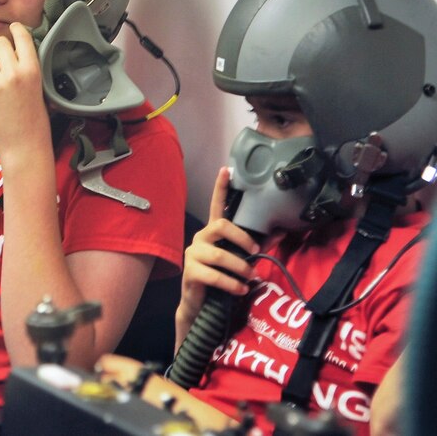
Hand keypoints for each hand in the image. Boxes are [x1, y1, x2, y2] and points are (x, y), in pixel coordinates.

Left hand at [0, 22, 48, 153]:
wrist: (25, 145)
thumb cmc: (35, 119)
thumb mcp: (39, 87)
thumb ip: (27, 67)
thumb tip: (16, 50)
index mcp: (32, 70)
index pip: (22, 37)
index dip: (15, 30)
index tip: (13, 29)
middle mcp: (14, 73)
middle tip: (2, 66)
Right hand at [176, 167, 261, 339]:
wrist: (202, 305)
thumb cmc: (223, 279)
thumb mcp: (241, 259)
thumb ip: (258, 245)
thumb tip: (284, 230)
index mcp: (214, 232)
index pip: (217, 205)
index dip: (221, 187)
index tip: (226, 169)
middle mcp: (201, 238)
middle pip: (221, 226)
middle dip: (242, 238)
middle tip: (255, 251)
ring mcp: (193, 255)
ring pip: (219, 254)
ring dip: (240, 267)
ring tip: (251, 277)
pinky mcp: (191, 272)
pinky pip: (214, 275)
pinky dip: (231, 283)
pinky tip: (240, 289)